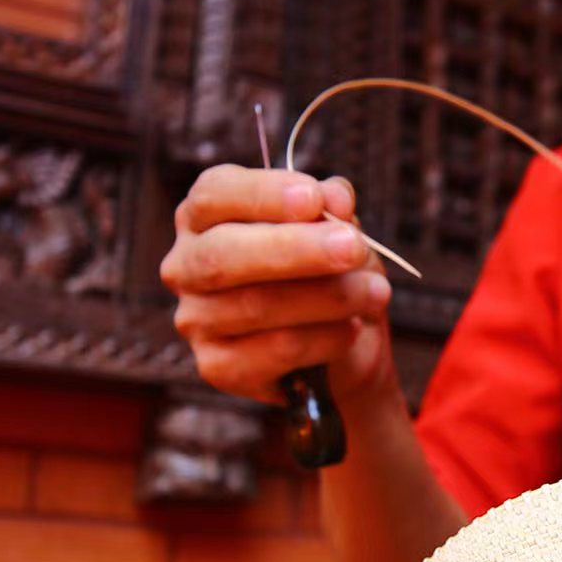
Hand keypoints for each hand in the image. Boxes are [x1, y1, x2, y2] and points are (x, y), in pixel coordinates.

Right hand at [161, 166, 393, 406]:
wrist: (339, 346)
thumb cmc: (326, 272)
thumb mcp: (335, 228)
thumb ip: (331, 207)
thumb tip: (336, 197)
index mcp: (205, 216)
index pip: (214, 194)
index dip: (263, 194)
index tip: (314, 199)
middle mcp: (186, 265)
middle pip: (223, 253)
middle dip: (296, 249)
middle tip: (353, 248)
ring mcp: (195, 319)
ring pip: (255, 306)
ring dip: (327, 297)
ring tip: (374, 292)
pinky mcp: (216, 366)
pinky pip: (273, 351)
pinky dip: (323, 338)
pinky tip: (352, 329)